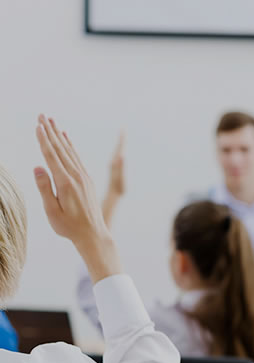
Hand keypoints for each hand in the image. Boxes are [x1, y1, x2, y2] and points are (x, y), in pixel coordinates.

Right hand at [34, 115, 121, 281]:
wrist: (93, 234)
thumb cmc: (69, 226)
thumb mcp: (52, 210)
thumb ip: (45, 188)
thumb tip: (38, 166)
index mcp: (65, 183)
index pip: (51, 156)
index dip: (43, 140)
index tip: (37, 125)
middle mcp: (76, 176)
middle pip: (61, 149)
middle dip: (50, 131)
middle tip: (42, 115)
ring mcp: (84, 177)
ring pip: (69, 151)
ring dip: (59, 135)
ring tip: (52, 122)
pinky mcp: (87, 180)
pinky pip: (77, 158)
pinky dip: (70, 146)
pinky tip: (66, 138)